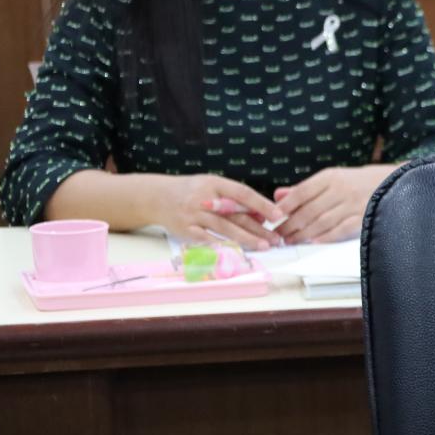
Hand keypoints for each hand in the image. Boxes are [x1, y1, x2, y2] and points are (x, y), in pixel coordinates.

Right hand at [149, 174, 283, 249]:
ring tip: (264, 245)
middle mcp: (203, 198)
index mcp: (213, 184)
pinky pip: (206, 238)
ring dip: (247, 238)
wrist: (156, 197)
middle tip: (277, 238)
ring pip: (224, 228)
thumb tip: (262, 215)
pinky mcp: (185, 229)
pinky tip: (237, 251)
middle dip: (259, 228)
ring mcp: (193, 214)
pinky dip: (222, 244)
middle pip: (236, 214)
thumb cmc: (191, 192)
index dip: (261, 204)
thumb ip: (234, 199)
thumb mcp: (212, 186)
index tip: (278, 215)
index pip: (242, 193)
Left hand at [273, 164, 393, 243]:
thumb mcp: (330, 179)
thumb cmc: (354, 183)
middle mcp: (342, 189)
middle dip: (291, 224)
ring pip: (323, 221)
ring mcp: (354, 204)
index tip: (273, 216)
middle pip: (310, 209)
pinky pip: (342, 229)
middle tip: (278, 234)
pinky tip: (314, 242)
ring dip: (304, 233)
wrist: (391, 183)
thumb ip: (304, 189)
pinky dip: (327, 236)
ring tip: (291, 240)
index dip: (286, 205)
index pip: (302, 191)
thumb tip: (278, 196)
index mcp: (330, 177)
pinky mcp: (364, 217)